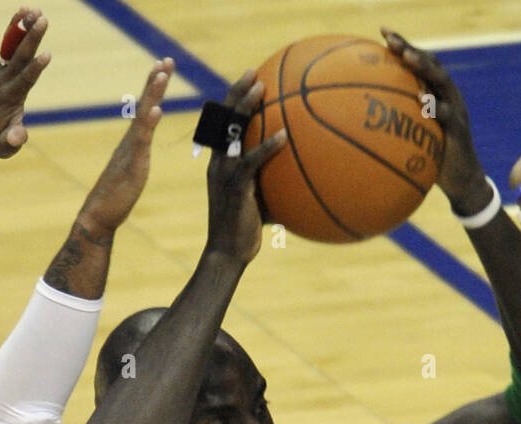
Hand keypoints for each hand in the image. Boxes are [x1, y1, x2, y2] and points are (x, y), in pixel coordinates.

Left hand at [0, 8, 51, 160]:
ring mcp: (1, 74)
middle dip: (31, 38)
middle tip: (42, 19)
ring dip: (23, 28)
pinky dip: (15, 31)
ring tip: (35, 9)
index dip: (35, 68)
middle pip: (19, 57)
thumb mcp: (3, 149)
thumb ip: (12, 141)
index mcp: (8, 99)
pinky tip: (24, 14)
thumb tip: (20, 137)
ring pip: (13, 48)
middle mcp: (4, 82)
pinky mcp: (1, 70)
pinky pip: (9, 47)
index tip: (46, 54)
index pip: (24, 81)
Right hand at [78, 59, 173, 234]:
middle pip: (144, 105)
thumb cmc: (114, 199)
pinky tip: (156, 109)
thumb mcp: (133, 173)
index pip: (145, 109)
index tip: (162, 66)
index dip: (153, 88)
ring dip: (153, 93)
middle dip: (155, 81)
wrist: (98, 216)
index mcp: (132, 142)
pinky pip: (141, 141)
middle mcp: (130, 141)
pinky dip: (148, 123)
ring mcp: (130, 151)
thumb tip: (141, 148)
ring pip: (143, 116)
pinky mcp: (132, 164)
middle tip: (166, 59)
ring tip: (161, 72)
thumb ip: (137, 157)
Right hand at [204, 71, 286, 263]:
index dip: (233, 101)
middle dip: (238, 92)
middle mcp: (218, 163)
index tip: (249, 81)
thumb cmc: (245, 232)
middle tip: (255, 73)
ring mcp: (224, 173)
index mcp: (220, 164)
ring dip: (246, 107)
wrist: (227, 254)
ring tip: (263, 87)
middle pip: (223, 118)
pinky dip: (268, 146)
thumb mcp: (260, 202)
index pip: (223, 126)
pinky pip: (252, 161)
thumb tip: (302, 177)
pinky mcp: (235, 187)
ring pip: (231, 131)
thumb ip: (273, 184)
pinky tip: (285, 135)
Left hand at [381, 28, 487, 216]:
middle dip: (410, 49)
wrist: (462, 179)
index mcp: (436, 93)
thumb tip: (363, 118)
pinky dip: (435, 105)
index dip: (404, 45)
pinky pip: (447, 114)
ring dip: (424, 68)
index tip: (383, 32)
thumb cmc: (433, 157)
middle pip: (431, 64)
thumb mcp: (414, 136)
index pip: (421, 62)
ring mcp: (455, 110)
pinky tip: (422, 99)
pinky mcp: (458, 129)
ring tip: (408, 57)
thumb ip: (399, 121)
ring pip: (441, 82)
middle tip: (391, 40)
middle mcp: (447, 95)